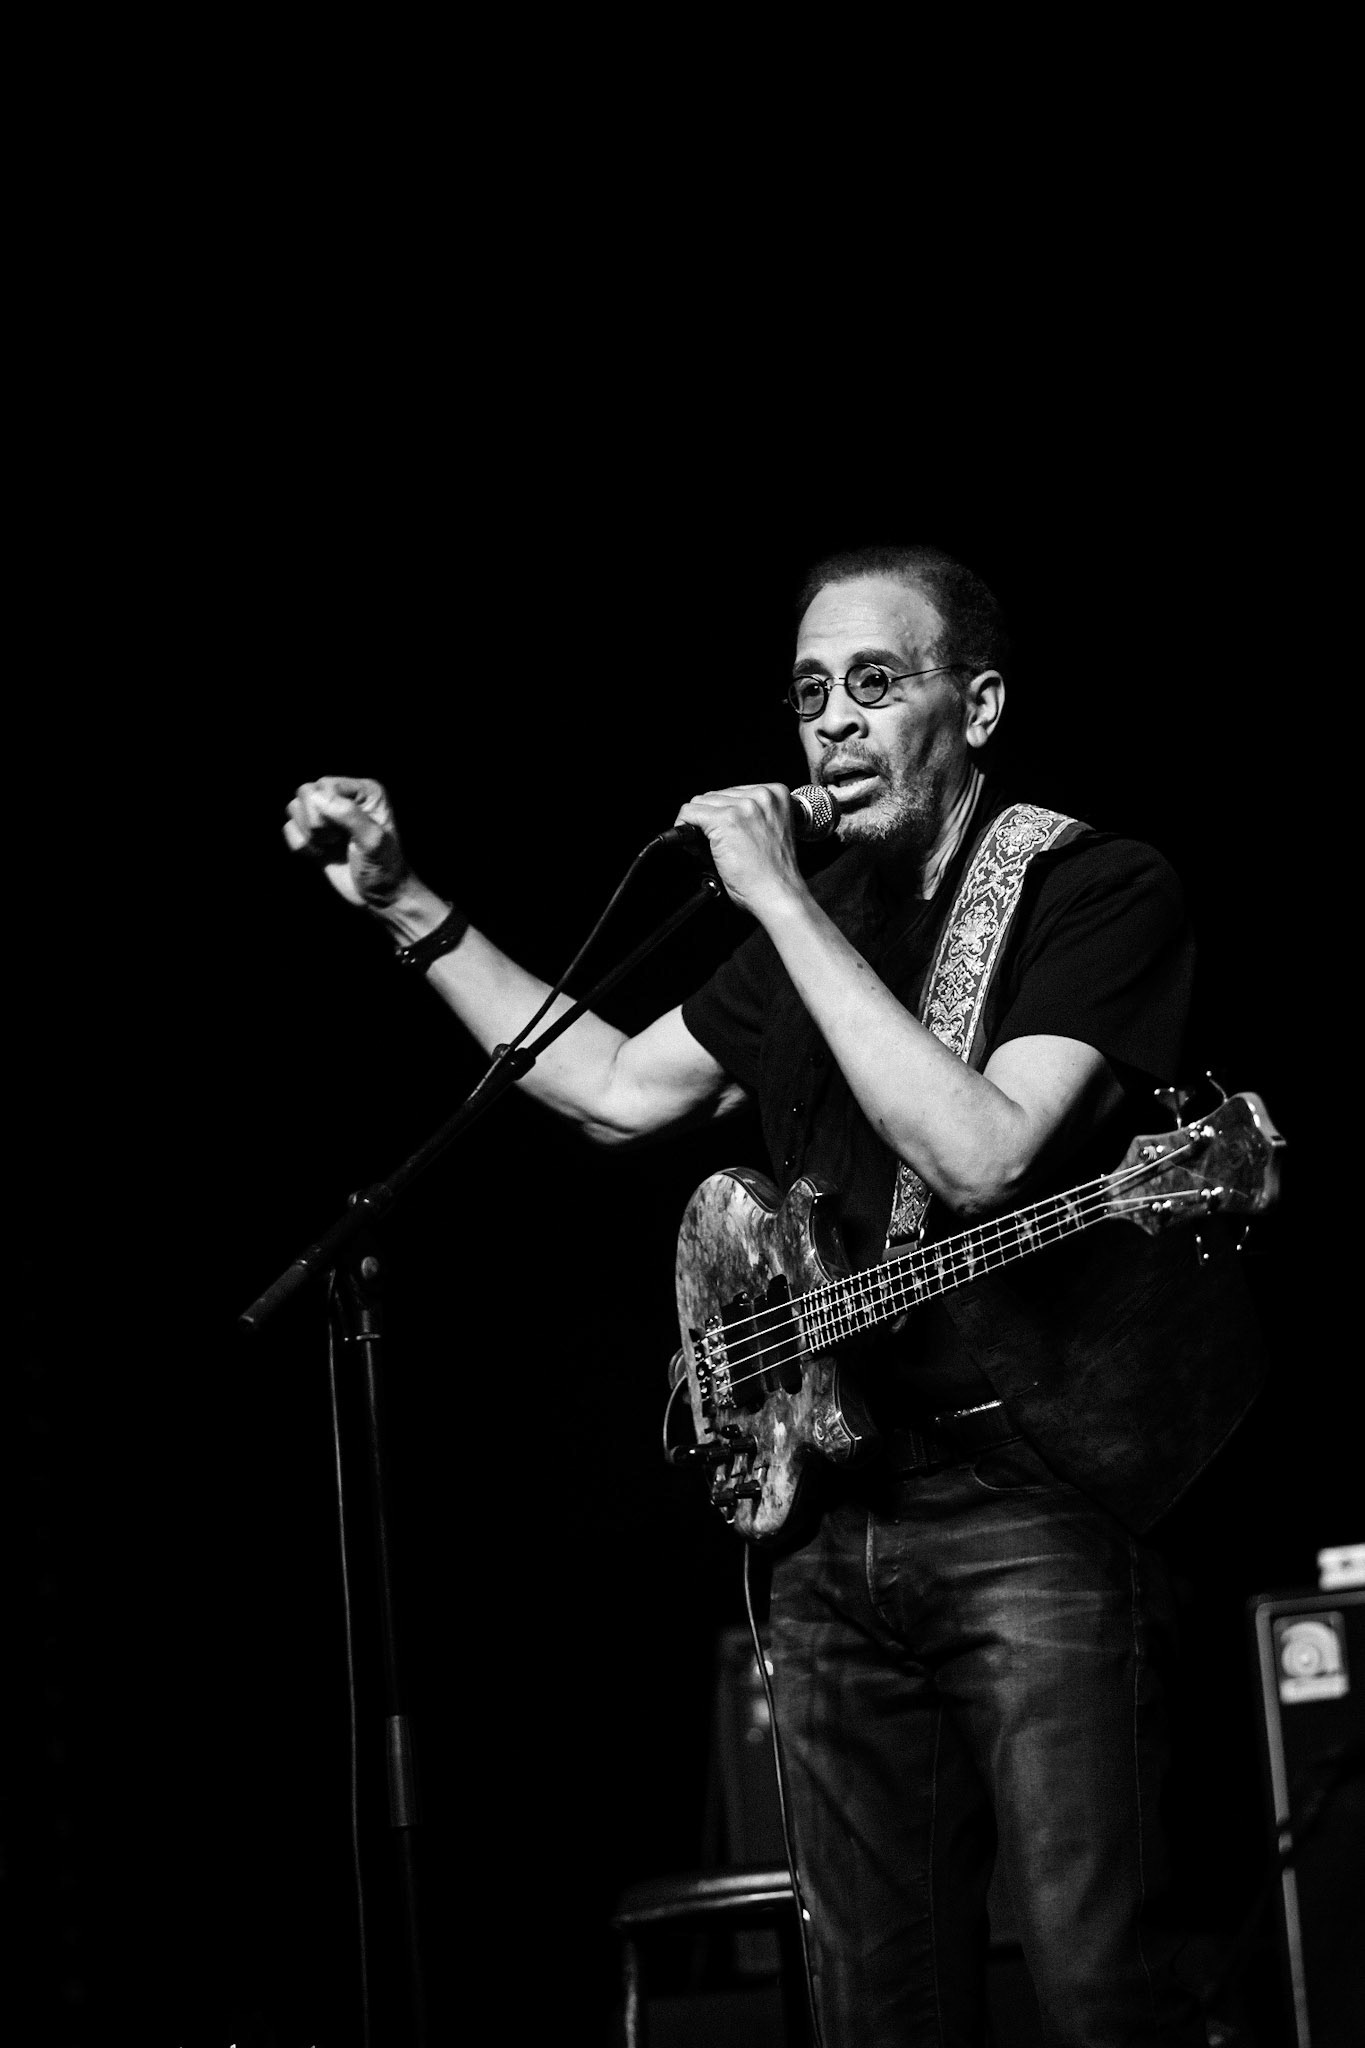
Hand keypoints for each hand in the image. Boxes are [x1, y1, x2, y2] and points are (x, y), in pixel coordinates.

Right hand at [283, 775, 410, 909]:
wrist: (379, 895)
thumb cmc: (384, 866)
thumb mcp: (374, 841)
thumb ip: (349, 815)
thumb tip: (317, 797)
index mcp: (364, 791)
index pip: (325, 785)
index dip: (325, 810)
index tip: (342, 833)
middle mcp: (344, 796)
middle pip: (305, 792)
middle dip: (315, 822)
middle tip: (335, 840)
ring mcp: (327, 814)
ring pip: (294, 808)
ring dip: (308, 835)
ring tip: (331, 846)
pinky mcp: (313, 832)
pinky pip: (289, 829)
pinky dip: (302, 846)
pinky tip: (322, 854)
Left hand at [672, 783, 805, 917]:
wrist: (778, 894)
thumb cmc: (773, 873)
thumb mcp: (767, 832)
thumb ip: (745, 816)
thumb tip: (710, 815)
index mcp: (775, 794)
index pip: (732, 792)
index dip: (722, 813)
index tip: (722, 832)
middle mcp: (761, 795)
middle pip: (714, 796)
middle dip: (708, 819)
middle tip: (711, 845)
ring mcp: (743, 806)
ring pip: (700, 803)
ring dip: (698, 825)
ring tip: (708, 849)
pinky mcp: (725, 820)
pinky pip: (689, 814)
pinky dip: (684, 828)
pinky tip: (693, 845)